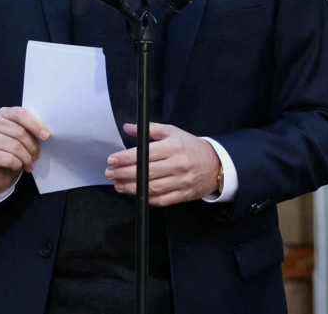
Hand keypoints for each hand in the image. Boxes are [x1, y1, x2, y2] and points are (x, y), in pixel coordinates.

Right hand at [0, 107, 49, 195]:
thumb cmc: (11, 152)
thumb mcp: (21, 137)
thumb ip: (29, 130)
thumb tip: (45, 133)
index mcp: (2, 113)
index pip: (20, 114)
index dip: (35, 125)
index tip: (46, 136)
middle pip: (19, 132)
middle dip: (32, 146)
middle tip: (36, 156)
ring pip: (15, 147)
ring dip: (26, 158)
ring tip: (29, 164)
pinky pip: (9, 159)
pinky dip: (18, 165)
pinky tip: (18, 167)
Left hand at [104, 122, 220, 206]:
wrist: (216, 164)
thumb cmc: (190, 146)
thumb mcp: (173, 132)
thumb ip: (150, 129)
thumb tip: (128, 127)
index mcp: (174, 147)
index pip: (145, 153)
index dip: (125, 158)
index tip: (112, 160)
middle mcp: (178, 164)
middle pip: (145, 171)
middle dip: (123, 173)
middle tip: (110, 173)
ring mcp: (181, 181)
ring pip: (151, 187)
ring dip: (131, 187)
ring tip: (118, 184)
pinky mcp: (184, 194)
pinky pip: (162, 200)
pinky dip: (146, 198)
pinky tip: (135, 193)